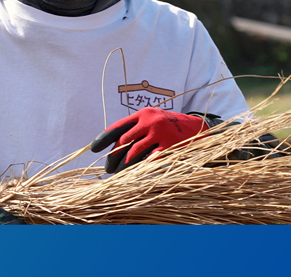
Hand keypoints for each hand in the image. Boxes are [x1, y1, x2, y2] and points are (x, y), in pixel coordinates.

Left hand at [90, 108, 207, 172]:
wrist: (197, 127)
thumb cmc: (168, 125)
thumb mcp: (152, 120)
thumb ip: (135, 128)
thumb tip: (113, 144)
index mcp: (142, 115)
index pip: (118, 127)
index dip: (103, 138)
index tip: (93, 149)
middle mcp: (149, 122)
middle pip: (123, 142)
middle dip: (113, 157)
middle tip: (107, 169)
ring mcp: (160, 134)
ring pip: (134, 153)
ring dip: (123, 166)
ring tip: (118, 174)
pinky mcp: (170, 147)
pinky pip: (150, 161)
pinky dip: (141, 169)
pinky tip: (134, 176)